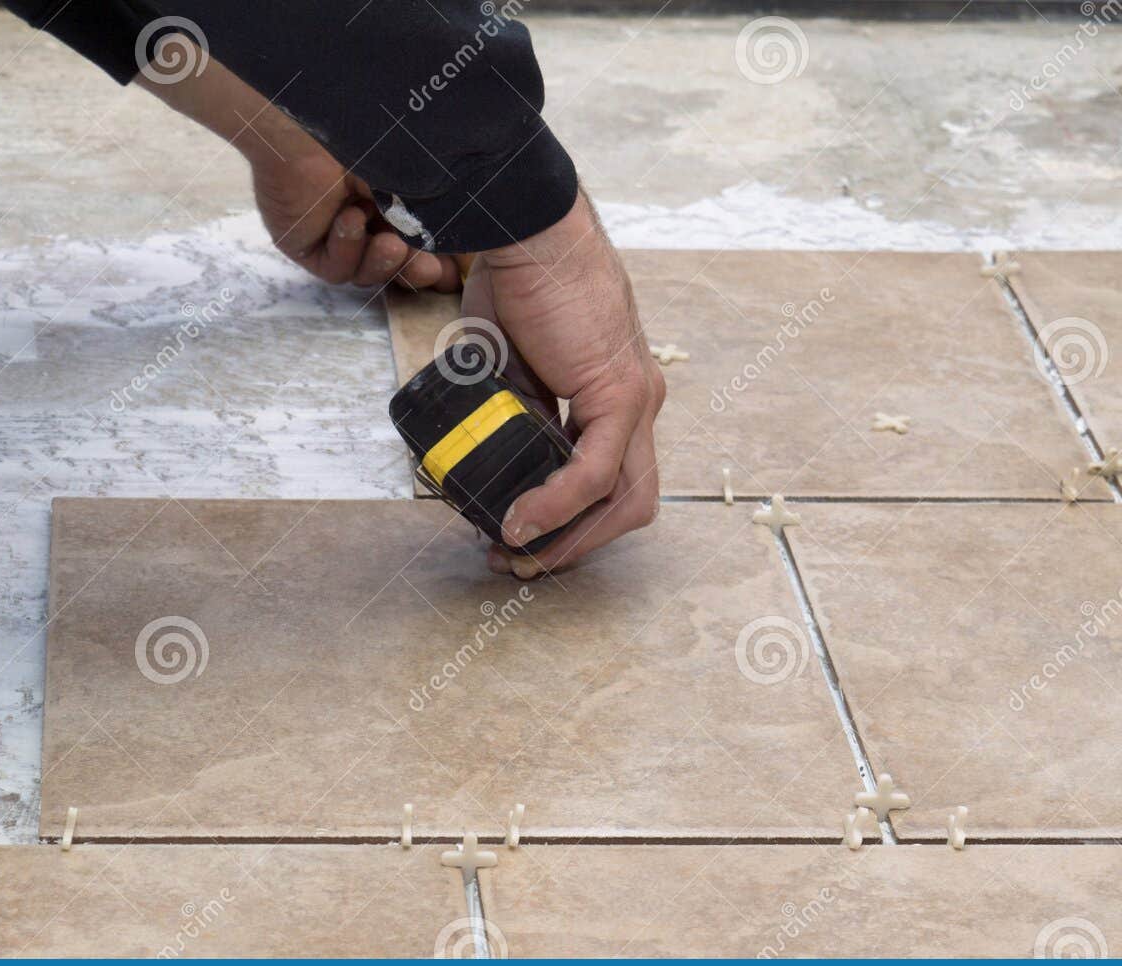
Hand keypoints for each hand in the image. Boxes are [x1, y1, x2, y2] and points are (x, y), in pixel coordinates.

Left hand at [245, 124, 459, 290]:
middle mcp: (361, 210)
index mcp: (389, 192)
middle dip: (413, 269)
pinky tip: (349, 219)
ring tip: (390, 244)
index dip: (436, 257)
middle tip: (430, 270)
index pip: (414, 239)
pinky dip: (347, 250)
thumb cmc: (370, 131)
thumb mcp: (417, 176)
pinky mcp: (301, 241)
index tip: (455, 272)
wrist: (316, 115)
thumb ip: (439, 212)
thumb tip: (474, 249)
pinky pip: (333, 269)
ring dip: (382, 263)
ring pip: (364, 271)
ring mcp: (329, 228)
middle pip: (392, 262)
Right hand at [461, 192, 664, 576]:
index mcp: (615, 392)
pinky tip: (519, 521)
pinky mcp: (621, 393)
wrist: (528, 233)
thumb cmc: (517, 282)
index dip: (568, 521)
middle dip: (573, 544)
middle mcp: (639, 401)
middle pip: (628, 503)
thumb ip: (517, 406)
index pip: (609, 479)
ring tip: (513, 552)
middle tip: (516, 562)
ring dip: (568, 537)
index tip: (516, 537)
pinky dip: (556, 506)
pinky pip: (595, 473)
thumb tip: (496, 444)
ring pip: (624, 499)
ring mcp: (638, 399)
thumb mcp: (512, 364)